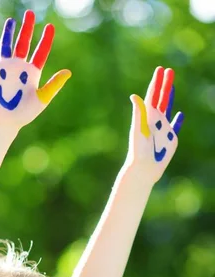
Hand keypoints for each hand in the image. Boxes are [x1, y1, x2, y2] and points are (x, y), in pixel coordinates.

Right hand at [0, 10, 71, 130]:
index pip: (40, 52)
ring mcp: (4, 68)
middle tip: (30, 13)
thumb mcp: (41, 98)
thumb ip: (53, 85)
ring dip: (9, 33)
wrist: (3, 122)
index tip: (50, 26)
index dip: (46, 40)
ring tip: (12, 21)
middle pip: (24, 43)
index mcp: (32, 73)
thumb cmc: (22, 114)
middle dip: (27, 28)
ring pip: (6, 45)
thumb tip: (68, 72)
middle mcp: (19, 68)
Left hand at [127, 66, 183, 182]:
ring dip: (170, 97)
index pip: (152, 95)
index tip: (160, 69)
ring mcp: (163, 128)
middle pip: (161, 98)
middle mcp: (155, 120)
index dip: (156, 82)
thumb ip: (138, 113)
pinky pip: (175, 126)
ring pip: (168, 108)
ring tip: (172, 86)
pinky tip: (180, 114)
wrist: (144, 168)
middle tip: (169, 70)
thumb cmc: (139, 151)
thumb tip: (134, 96)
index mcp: (147, 116)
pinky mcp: (170, 138)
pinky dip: (178, 120)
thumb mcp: (138, 130)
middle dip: (165, 84)